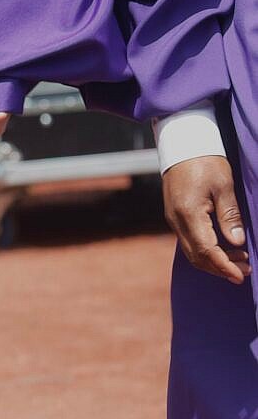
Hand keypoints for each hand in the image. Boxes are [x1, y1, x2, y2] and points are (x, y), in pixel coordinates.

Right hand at [163, 155, 248, 283]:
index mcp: (189, 214)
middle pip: (197, 257)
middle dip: (221, 268)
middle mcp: (177, 221)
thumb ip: (230, 215)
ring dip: (214, 261)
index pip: (207, 250)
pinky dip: (207, 251)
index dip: (225, 266)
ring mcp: (173, 220)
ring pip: (192, 252)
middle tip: (246, 270)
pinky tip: (224, 248)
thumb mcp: (224, 185)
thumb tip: (238, 242)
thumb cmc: (205, 160)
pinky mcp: (175, 216)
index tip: (242, 275)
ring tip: (239, 261)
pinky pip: (189, 242)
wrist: (182, 143)